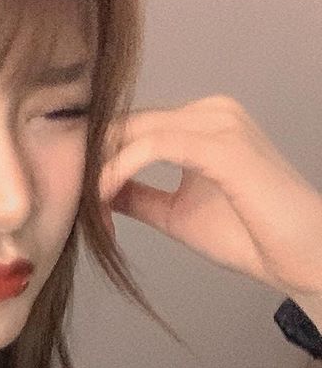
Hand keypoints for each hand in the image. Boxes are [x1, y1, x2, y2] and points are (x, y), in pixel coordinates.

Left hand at [97, 95, 321, 302]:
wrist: (301, 257)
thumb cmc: (251, 235)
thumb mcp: (177, 213)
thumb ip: (139, 196)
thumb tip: (100, 190)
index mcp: (200, 122)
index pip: (130, 126)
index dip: (95, 161)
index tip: (76, 202)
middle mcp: (209, 110)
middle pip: (125, 123)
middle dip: (89, 163)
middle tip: (69, 203)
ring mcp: (218, 123)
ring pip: (131, 132)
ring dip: (99, 171)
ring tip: (84, 208)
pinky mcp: (222, 145)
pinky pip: (150, 149)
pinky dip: (118, 174)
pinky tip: (103, 202)